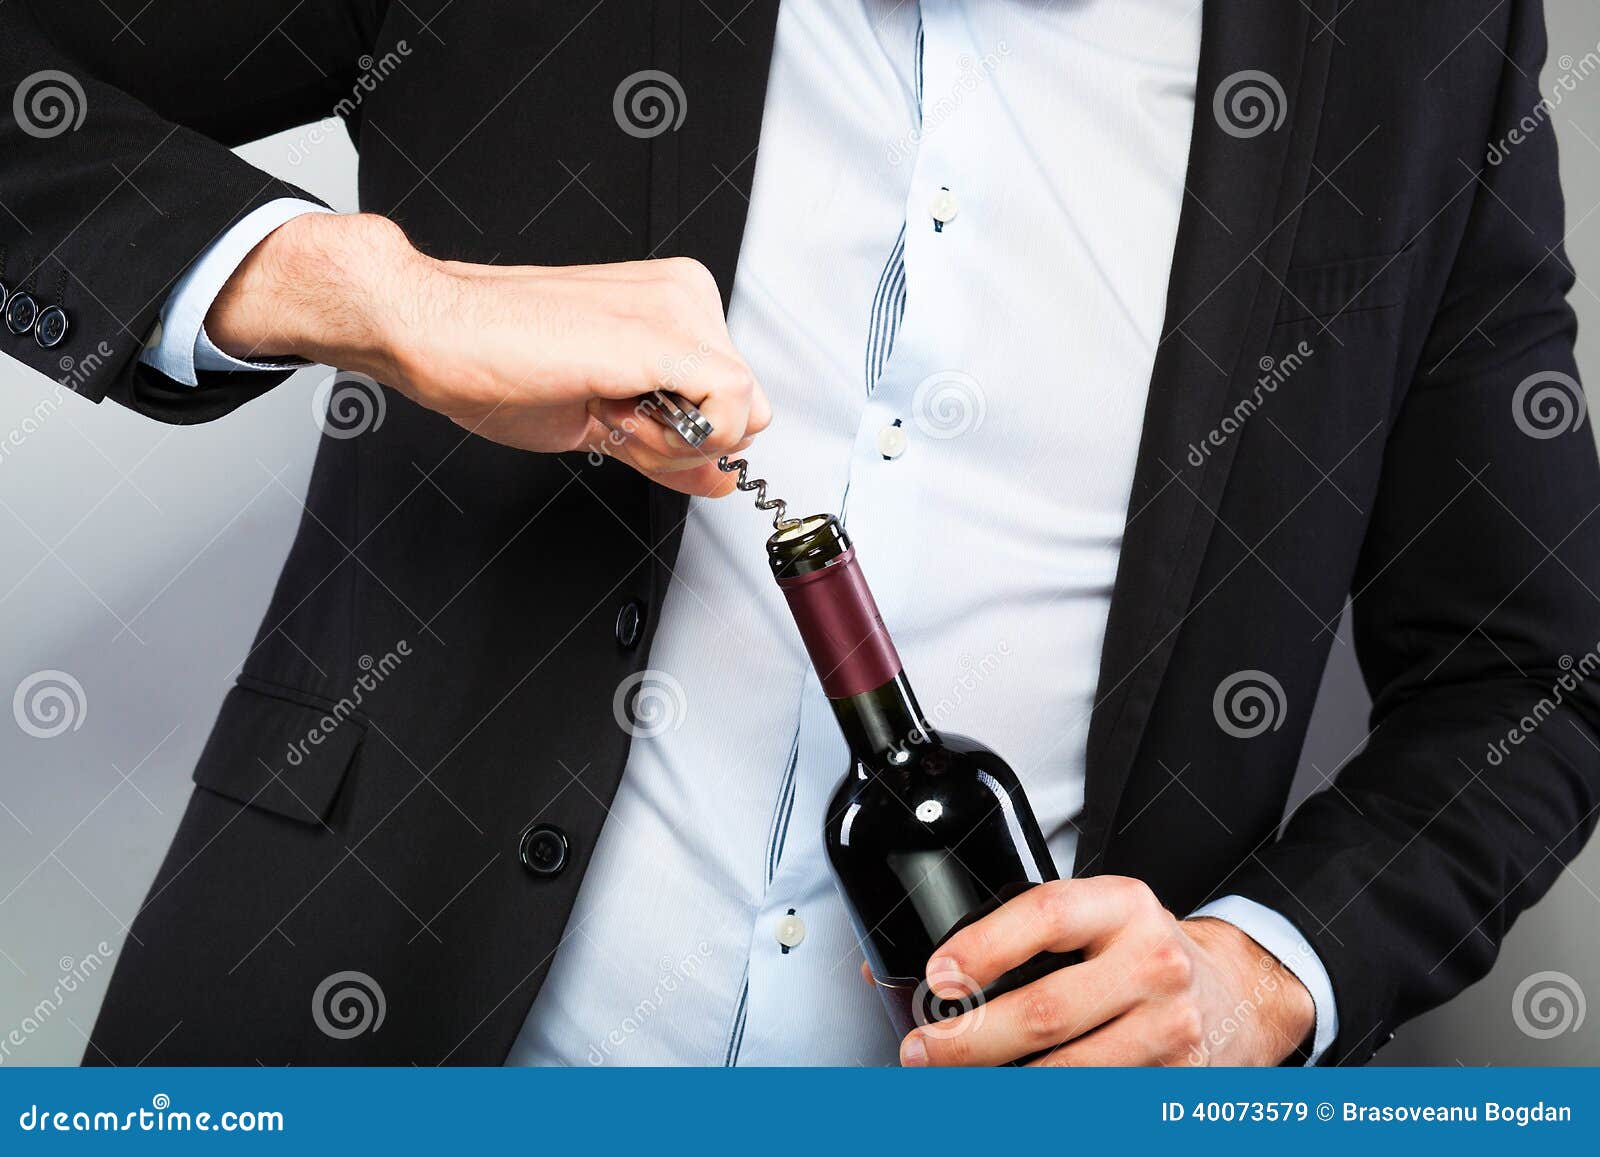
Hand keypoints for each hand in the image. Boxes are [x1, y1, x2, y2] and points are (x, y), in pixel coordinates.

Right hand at [206, 212, 769, 496]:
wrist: (434, 330)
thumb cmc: (494, 360)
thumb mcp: (604, 419)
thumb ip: (673, 447)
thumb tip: (724, 476)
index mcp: (674, 304)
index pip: (735, 398)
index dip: (688, 437)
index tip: (627, 424)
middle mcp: (686, 297)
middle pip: (746, 410)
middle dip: (686, 443)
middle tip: (612, 419)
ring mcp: (679, 310)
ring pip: (741, 415)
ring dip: (674, 442)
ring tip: (604, 408)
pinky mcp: (666, 337)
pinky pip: (729, 410)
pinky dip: (680, 439)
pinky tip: (618, 413)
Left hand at [888, 877, 1315, 1066]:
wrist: (1238, 993)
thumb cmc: (1141, 953)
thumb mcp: (1093, 919)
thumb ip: (1012, 933)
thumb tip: (895, 969)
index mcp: (1124, 907)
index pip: (1046, 914)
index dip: (985, 945)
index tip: (938, 974)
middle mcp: (1153, 964)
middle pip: (1046, 1010)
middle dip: (969, 1039)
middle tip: (921, 1050)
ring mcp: (1170, 1030)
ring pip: (1067, 1074)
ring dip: (998, 1089)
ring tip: (949, 1086)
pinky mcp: (1175, 1085)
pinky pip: (1095, 1104)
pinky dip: (1042, 1110)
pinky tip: (1008, 1104)